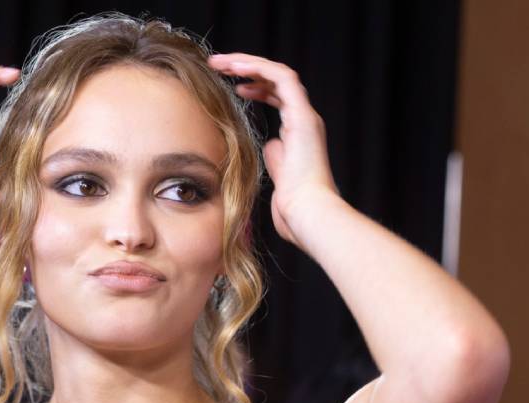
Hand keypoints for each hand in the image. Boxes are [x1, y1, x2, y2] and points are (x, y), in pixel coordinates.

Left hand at [208, 53, 339, 246]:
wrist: (307, 214)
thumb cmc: (293, 208)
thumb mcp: (276, 178)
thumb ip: (275, 159)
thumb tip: (269, 145)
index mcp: (298, 133)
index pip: (279, 97)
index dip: (256, 87)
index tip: (234, 87)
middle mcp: (304, 120)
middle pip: (277, 82)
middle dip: (248, 69)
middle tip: (220, 64)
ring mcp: (305, 116)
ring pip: (279, 74)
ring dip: (248, 62)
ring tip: (221, 61)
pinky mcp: (303, 115)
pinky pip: (282, 77)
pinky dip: (258, 68)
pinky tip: (236, 67)